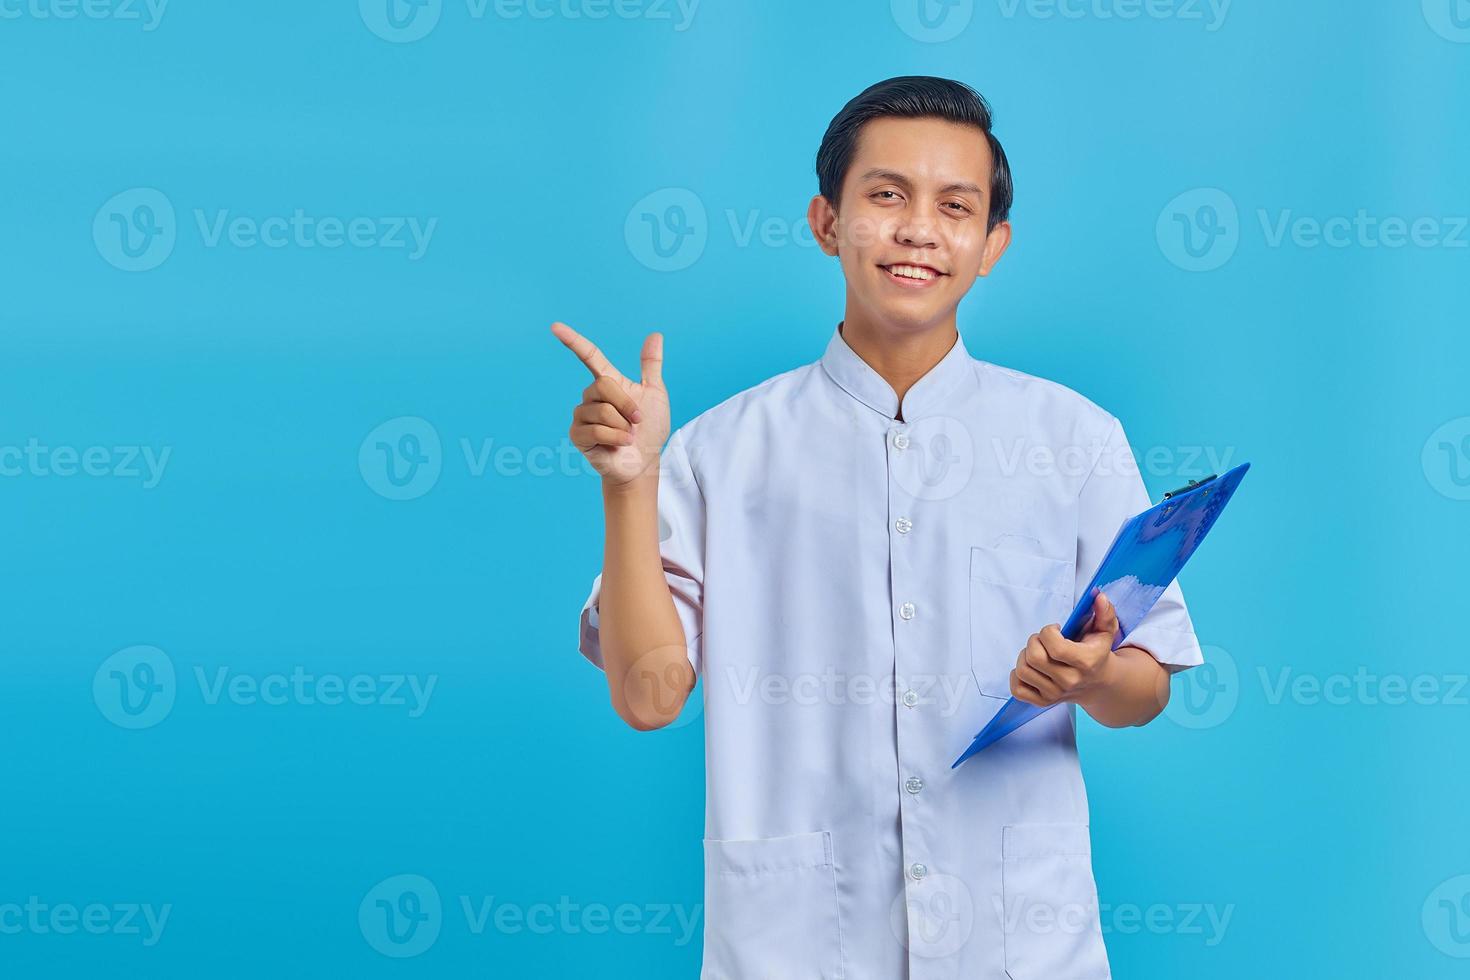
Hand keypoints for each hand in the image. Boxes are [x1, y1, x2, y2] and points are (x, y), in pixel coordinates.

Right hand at [552, 321, 671, 487]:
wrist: (645, 461)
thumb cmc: (649, 429)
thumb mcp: (655, 393)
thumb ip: (651, 365)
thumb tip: (655, 335)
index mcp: (607, 383)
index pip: (588, 356)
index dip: (573, 341)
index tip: (555, 327)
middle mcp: (590, 396)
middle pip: (604, 386)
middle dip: (627, 405)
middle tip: (637, 421)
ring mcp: (581, 416)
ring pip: (602, 411)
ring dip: (623, 426)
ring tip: (627, 436)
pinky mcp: (578, 436)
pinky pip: (597, 430)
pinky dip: (616, 439)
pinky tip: (619, 445)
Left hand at [1010, 591, 1120, 707]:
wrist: (1099, 684)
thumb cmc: (1097, 653)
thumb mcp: (1105, 631)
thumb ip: (1105, 612)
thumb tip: (1099, 597)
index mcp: (1085, 662)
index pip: (1054, 646)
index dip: (1048, 632)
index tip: (1055, 629)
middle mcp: (1070, 681)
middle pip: (1034, 658)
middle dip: (1034, 641)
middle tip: (1043, 639)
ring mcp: (1055, 694)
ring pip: (1023, 671)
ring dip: (1024, 655)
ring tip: (1038, 652)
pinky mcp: (1043, 702)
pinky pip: (1018, 690)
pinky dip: (1017, 676)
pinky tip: (1030, 667)